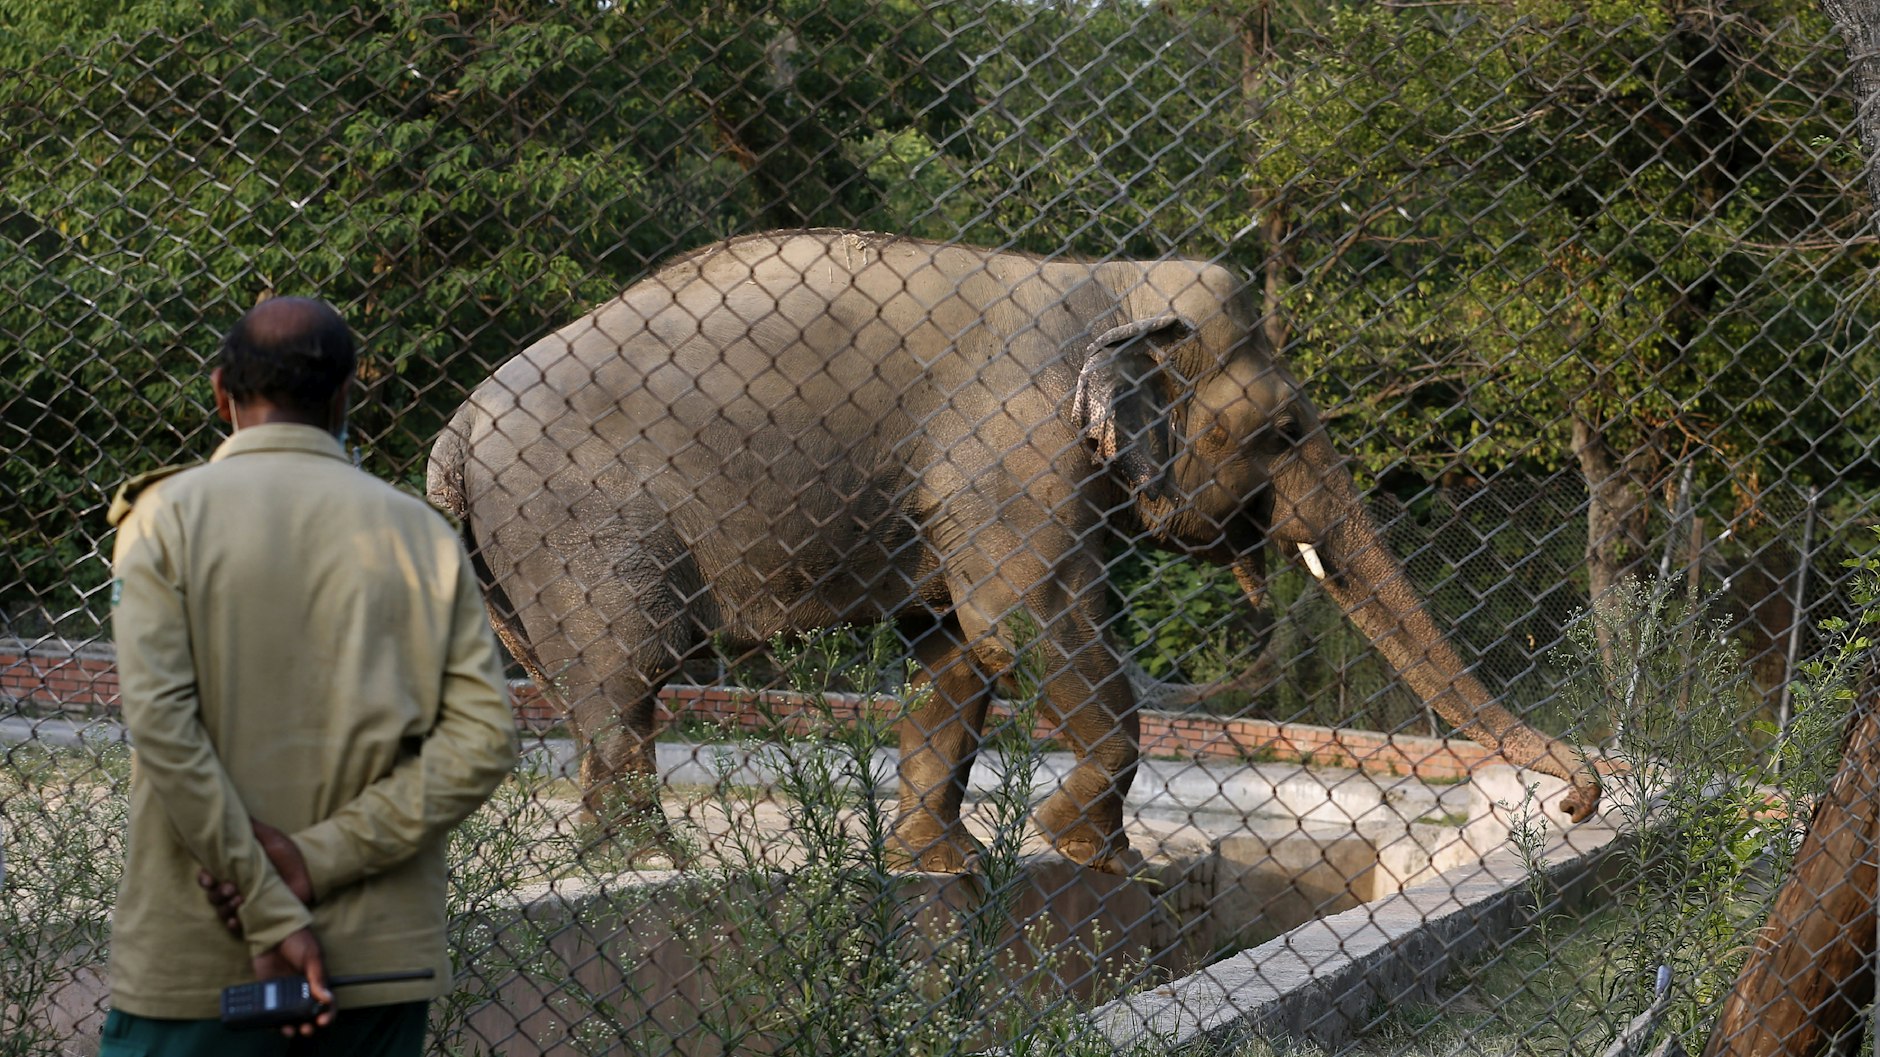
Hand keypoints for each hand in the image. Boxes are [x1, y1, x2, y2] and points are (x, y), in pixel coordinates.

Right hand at [198, 819, 315, 936]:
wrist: (310, 871)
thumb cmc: (288, 853)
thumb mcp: (269, 838)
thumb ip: (250, 828)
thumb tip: (232, 809)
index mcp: (235, 870)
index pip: (209, 876)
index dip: (204, 879)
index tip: (208, 878)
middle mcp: (236, 887)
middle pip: (213, 895)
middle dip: (216, 893)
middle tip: (230, 888)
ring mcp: (246, 903)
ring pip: (222, 910)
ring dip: (225, 907)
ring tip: (239, 900)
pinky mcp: (257, 916)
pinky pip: (238, 926)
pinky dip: (233, 924)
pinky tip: (236, 921)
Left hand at [252, 927, 333, 1036]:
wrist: (272, 932)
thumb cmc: (298, 940)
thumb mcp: (312, 956)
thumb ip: (318, 977)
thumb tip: (327, 999)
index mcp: (317, 982)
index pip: (327, 1003)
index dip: (328, 1014)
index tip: (322, 1021)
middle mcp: (302, 991)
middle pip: (308, 1015)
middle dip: (309, 1025)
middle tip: (305, 1029)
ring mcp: (285, 994)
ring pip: (290, 1017)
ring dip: (291, 1027)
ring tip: (288, 1031)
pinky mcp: (268, 994)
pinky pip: (271, 1012)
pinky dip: (272, 1022)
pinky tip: (272, 1025)